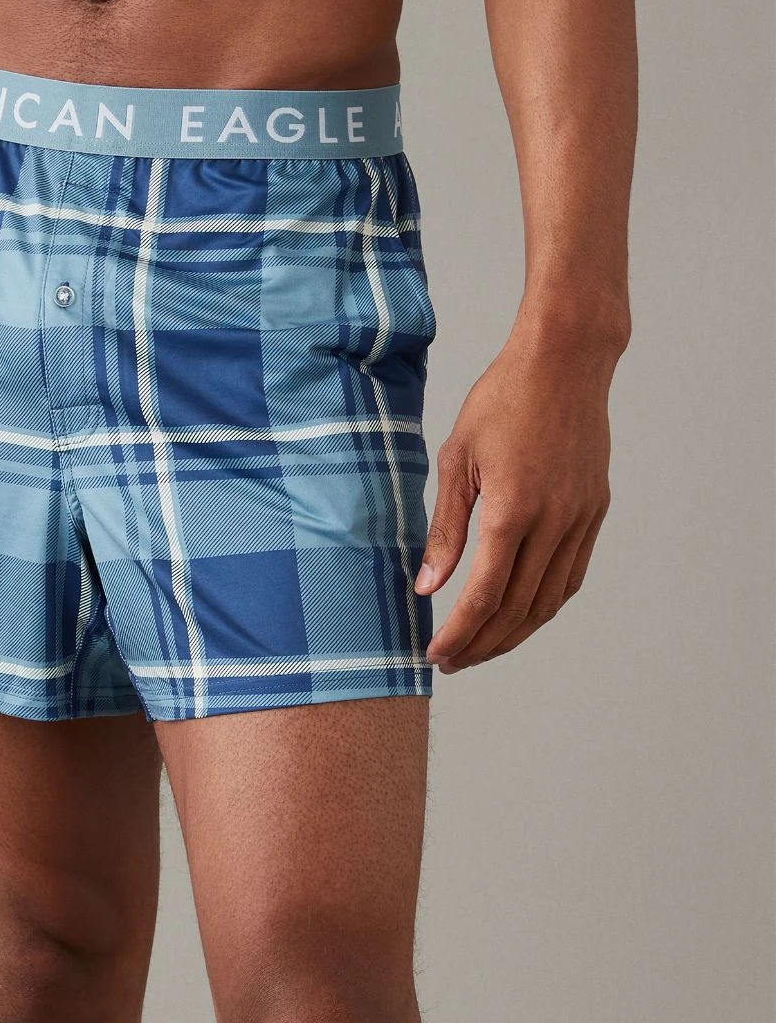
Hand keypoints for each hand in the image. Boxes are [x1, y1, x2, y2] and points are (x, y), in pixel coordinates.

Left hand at [416, 327, 616, 671]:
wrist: (565, 361)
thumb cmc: (501, 401)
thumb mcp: (456, 459)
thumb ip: (445, 528)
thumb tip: (427, 586)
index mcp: (513, 511)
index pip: (484, 595)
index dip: (458, 633)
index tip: (434, 653)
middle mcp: (554, 522)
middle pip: (518, 610)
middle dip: (482, 644)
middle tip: (450, 661)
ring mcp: (580, 518)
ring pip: (549, 600)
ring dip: (514, 633)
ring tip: (481, 647)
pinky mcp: (595, 510)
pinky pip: (571, 575)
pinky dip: (545, 604)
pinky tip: (521, 614)